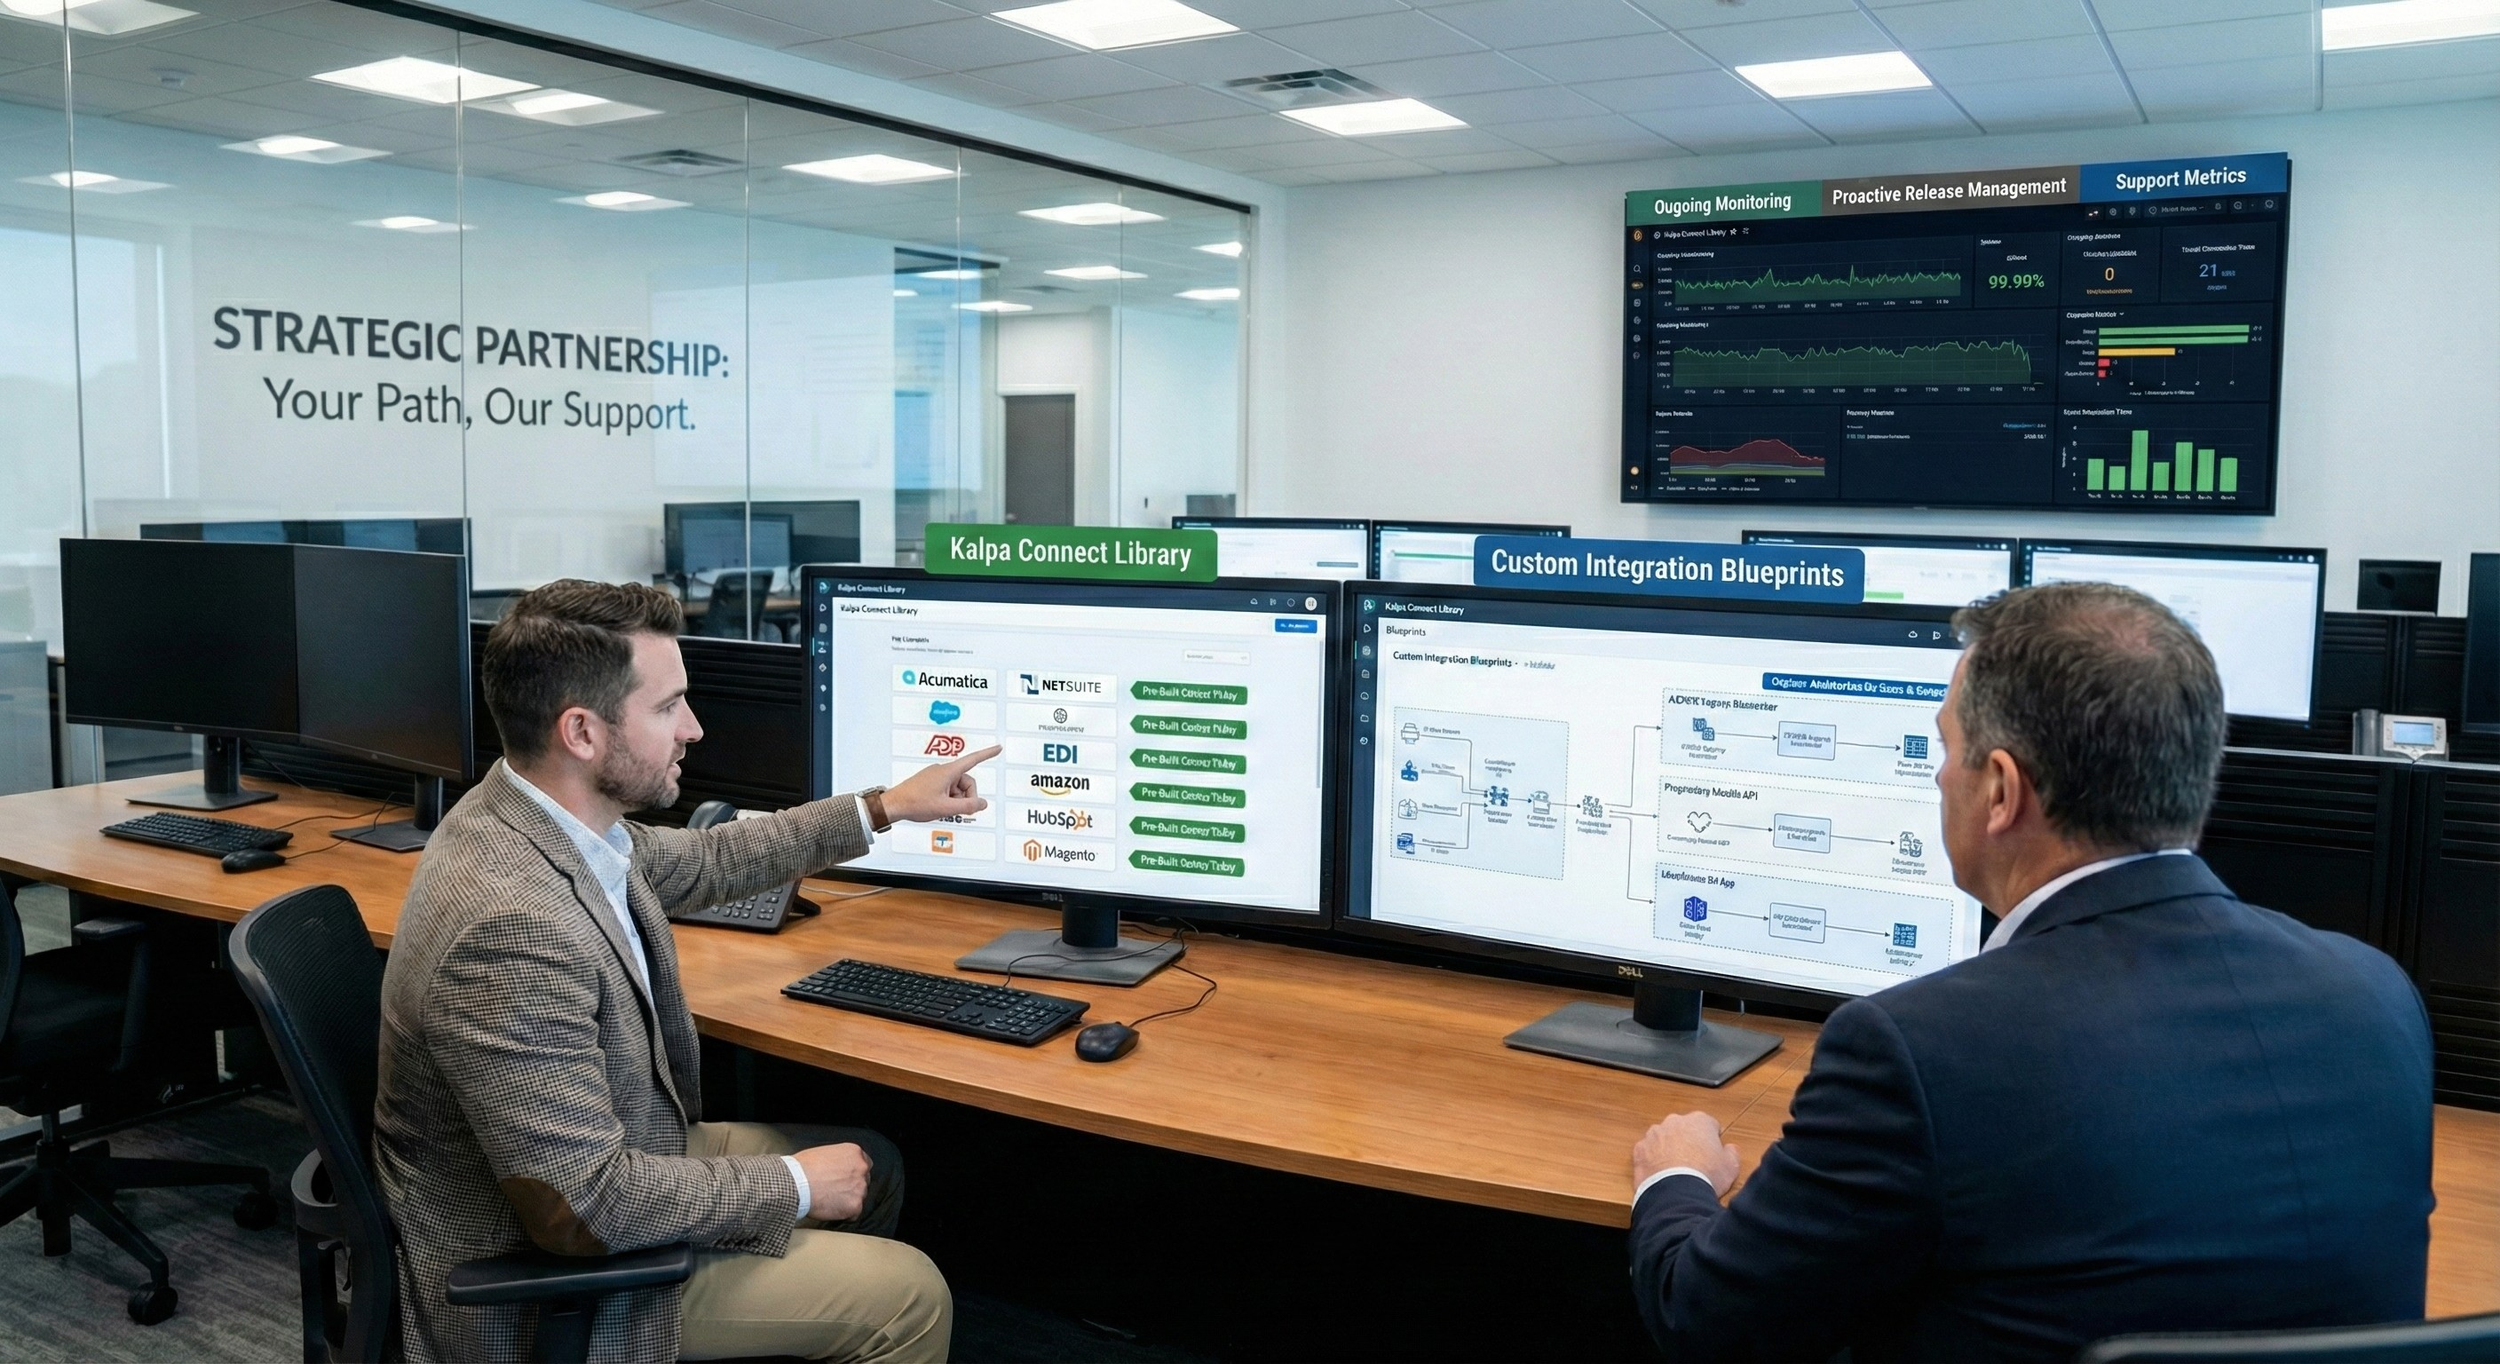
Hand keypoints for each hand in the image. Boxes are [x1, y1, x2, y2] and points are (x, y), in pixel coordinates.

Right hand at [791, 1142, 870, 1222]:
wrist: (795, 1184)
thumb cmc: (802, 1169)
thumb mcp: (823, 1153)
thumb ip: (838, 1160)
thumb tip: (836, 1168)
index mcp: (854, 1152)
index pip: (864, 1164)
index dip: (853, 1174)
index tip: (846, 1179)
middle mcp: (861, 1169)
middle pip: (863, 1181)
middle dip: (851, 1187)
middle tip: (835, 1191)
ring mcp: (860, 1188)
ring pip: (859, 1197)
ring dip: (848, 1200)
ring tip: (829, 1200)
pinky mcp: (855, 1206)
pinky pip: (854, 1213)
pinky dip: (844, 1214)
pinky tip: (831, 1209)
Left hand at [881, 745, 1000, 823]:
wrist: (894, 805)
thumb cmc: (915, 803)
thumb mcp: (946, 808)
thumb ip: (968, 806)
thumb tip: (982, 803)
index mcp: (948, 772)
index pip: (973, 760)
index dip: (987, 754)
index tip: (998, 748)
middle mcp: (942, 771)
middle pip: (966, 781)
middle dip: (966, 796)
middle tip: (956, 809)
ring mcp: (936, 777)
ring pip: (957, 788)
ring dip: (955, 800)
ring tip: (942, 809)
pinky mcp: (931, 783)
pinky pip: (947, 789)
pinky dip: (947, 799)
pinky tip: (937, 807)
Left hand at [1632, 1112, 1740, 1198]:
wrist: (1677, 1193)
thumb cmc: (1706, 1176)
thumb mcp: (1731, 1166)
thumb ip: (1732, 1152)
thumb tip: (1730, 1148)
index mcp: (1699, 1121)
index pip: (1709, 1124)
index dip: (1712, 1139)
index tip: (1713, 1152)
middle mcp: (1675, 1121)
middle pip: (1684, 1128)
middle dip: (1688, 1141)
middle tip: (1694, 1163)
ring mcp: (1654, 1134)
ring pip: (1663, 1138)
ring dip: (1668, 1149)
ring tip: (1675, 1170)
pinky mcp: (1640, 1149)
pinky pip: (1648, 1151)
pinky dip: (1653, 1160)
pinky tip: (1660, 1174)